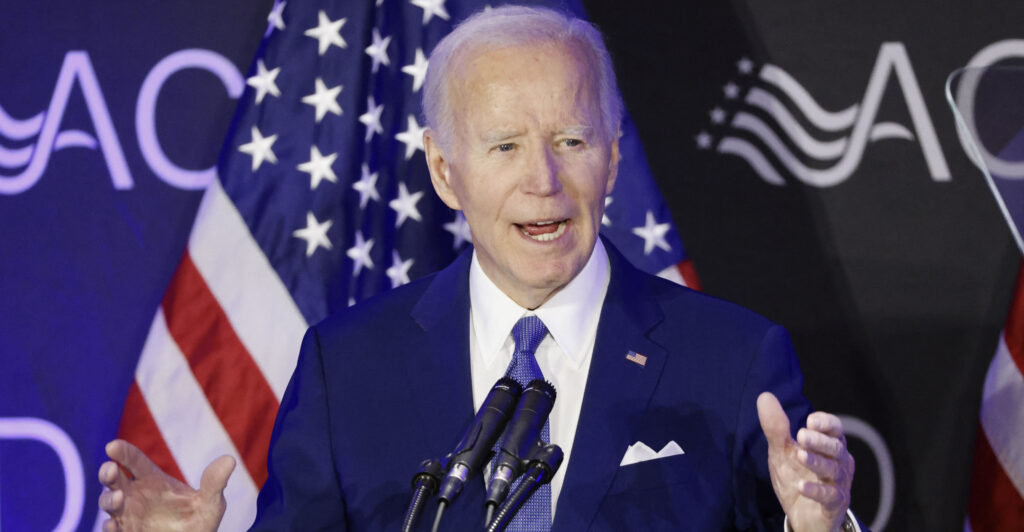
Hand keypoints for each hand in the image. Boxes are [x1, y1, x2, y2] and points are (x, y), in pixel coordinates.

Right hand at [97, 439, 233, 531]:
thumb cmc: (199, 521)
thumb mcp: (210, 503)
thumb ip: (215, 483)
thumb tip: (230, 460)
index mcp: (153, 480)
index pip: (135, 461)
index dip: (124, 452)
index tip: (113, 446)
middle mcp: (135, 495)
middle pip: (114, 480)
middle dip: (108, 473)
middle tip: (110, 469)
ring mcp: (128, 515)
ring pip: (109, 503)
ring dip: (109, 500)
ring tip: (118, 498)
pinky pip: (112, 529)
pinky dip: (109, 527)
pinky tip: (113, 525)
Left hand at [757, 392, 853, 531]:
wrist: (802, 514)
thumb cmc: (796, 475)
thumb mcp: (782, 451)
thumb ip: (776, 427)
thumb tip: (764, 396)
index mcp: (829, 445)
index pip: (835, 428)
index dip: (826, 423)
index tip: (810, 420)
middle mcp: (839, 462)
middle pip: (836, 448)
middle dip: (820, 440)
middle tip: (802, 435)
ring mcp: (838, 484)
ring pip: (834, 470)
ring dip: (817, 462)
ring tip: (800, 455)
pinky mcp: (834, 504)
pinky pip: (829, 496)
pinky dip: (816, 490)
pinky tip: (801, 485)